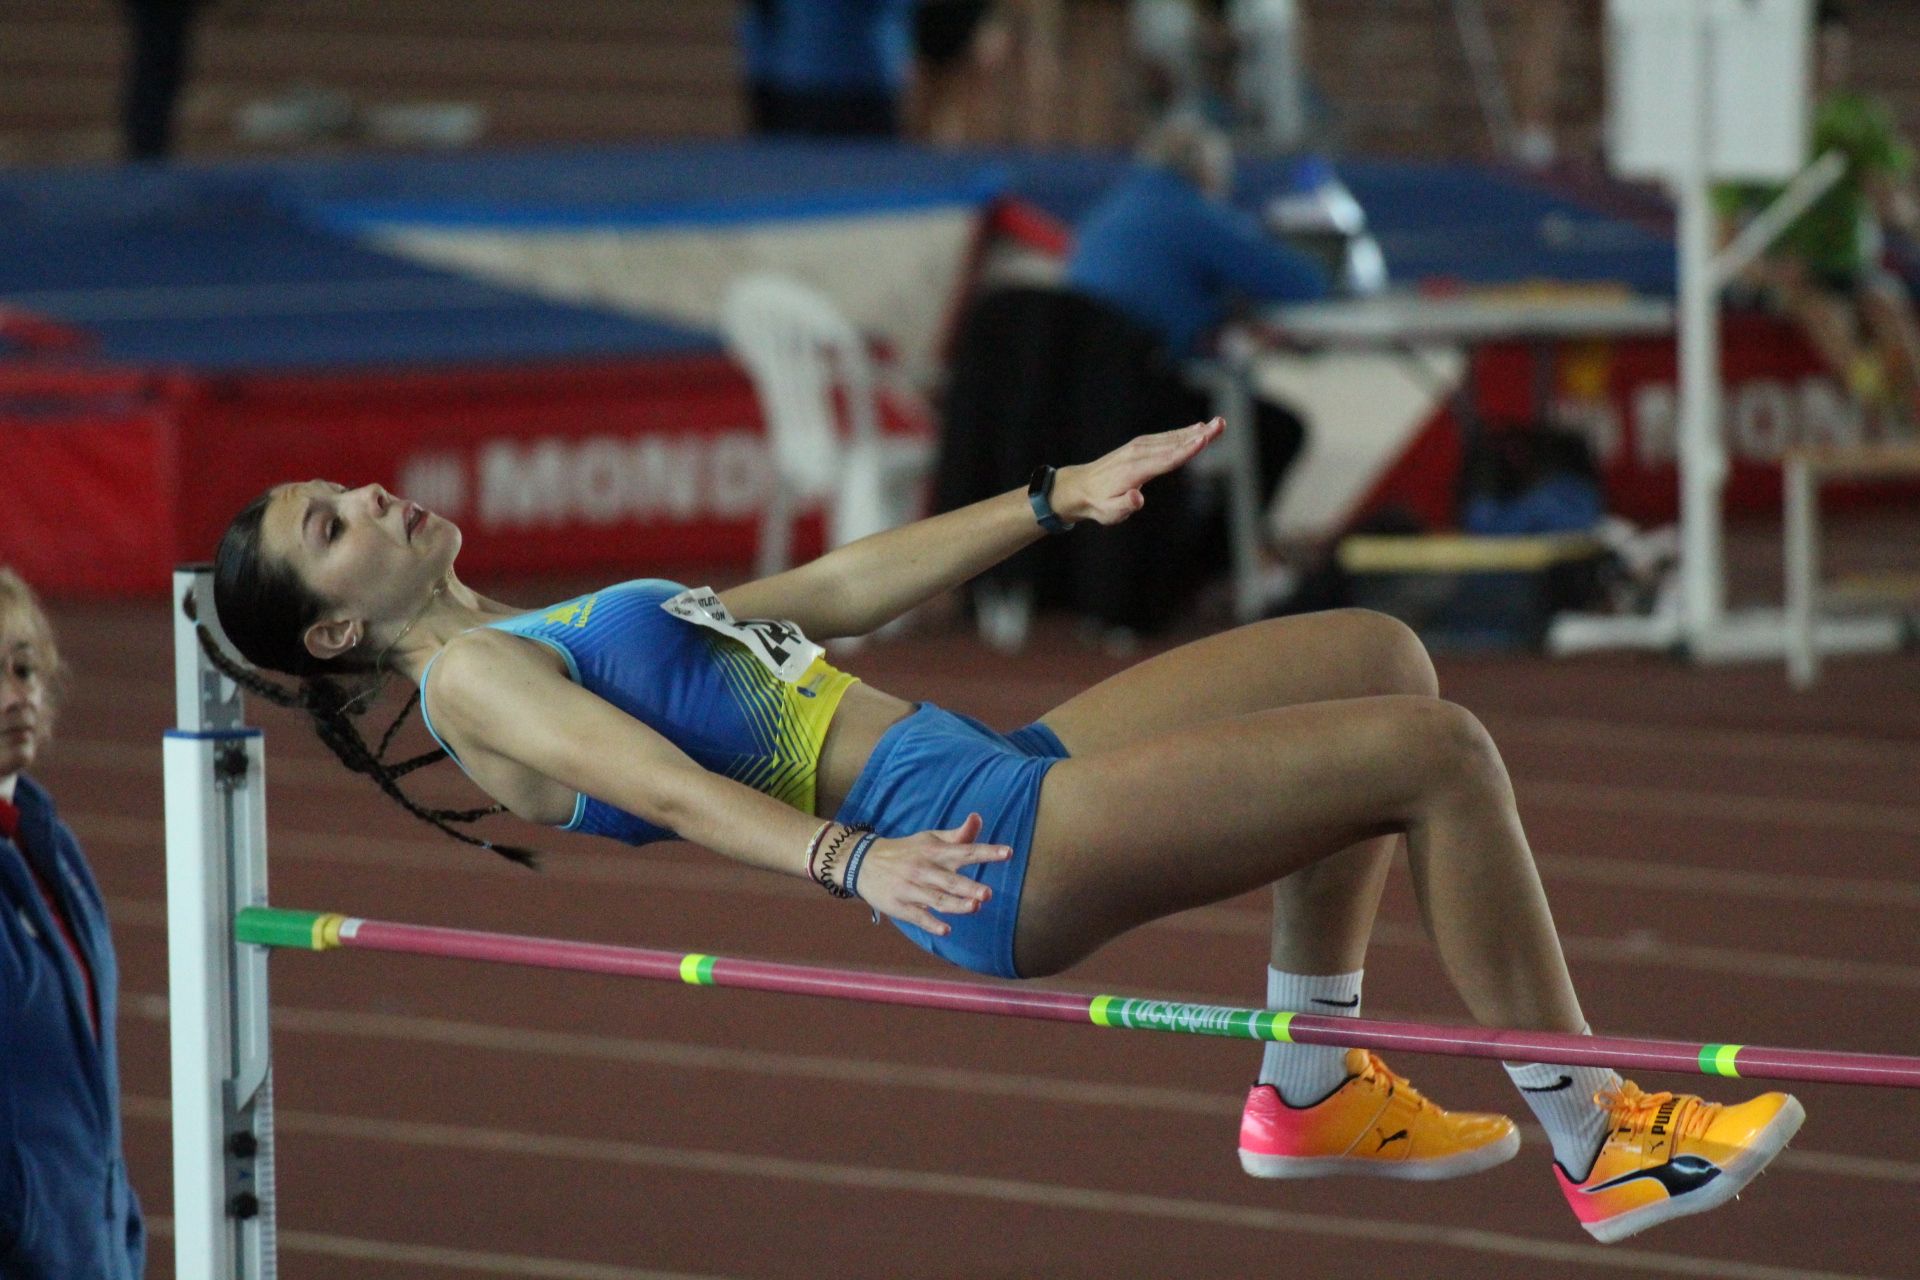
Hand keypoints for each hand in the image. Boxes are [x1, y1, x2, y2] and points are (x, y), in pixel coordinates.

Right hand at [848, 813, 1008, 935]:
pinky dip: (931, 923)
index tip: (1008, 853)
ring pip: (936, 898)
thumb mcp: (930, 839)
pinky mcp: (900, 906)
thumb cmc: (907, 851)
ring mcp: (911, 888)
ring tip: (975, 907)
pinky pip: (917, 916)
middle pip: (950, 880)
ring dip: (956, 904)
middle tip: (987, 893)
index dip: (987, 852)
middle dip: (968, 887)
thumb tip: (979, 817)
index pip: (966, 851)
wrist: (863, 862)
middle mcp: (924, 869)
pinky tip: (945, 930)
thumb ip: (958, 835)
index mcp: (936, 852)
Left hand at [1051, 418, 1224, 525]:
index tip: (1203, 439)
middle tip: (1220, 425)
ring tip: (1218, 424)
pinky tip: (1198, 429)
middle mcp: (1138, 454)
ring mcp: (1139, 447)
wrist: (1080, 486)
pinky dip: (1183, 433)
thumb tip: (1138, 497)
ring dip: (1196, 431)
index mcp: (1135, 470)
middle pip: (1174, 444)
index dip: (1186, 450)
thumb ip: (1124, 505)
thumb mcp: (1109, 512)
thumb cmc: (1098, 504)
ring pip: (1172, 438)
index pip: (1166, 459)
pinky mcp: (1140, 445)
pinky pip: (1166, 437)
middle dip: (1199, 435)